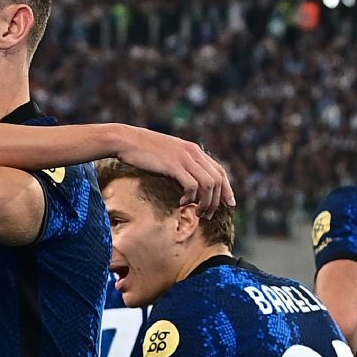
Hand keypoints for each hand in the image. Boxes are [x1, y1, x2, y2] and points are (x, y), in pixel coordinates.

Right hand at [113, 126, 234, 213]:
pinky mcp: (174, 165)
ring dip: (205, 202)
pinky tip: (181, 203)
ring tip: (197, 213)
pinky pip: (191, 185)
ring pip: (208, 184)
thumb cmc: (143, 150)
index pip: (220, 171)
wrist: (127, 140)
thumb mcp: (168, 154)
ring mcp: (185, 158)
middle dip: (216, 201)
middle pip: (217, 180)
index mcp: (194, 151)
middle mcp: (194, 153)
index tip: (229, 204)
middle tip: (208, 215)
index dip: (227, 189)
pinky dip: (190, 197)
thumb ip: (180, 163)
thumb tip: (185, 179)